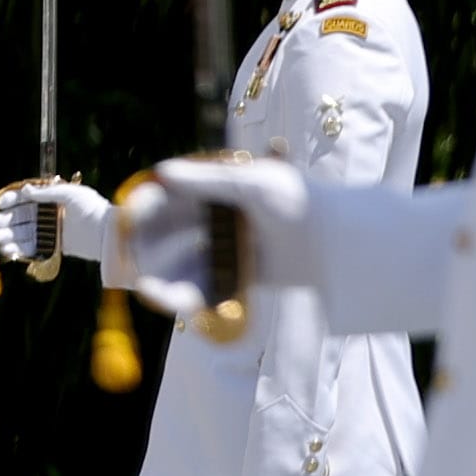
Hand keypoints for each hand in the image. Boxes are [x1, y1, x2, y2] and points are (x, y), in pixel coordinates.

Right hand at [0, 178, 110, 271]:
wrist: (107, 232)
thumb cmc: (92, 208)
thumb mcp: (71, 194)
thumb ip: (46, 193)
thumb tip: (24, 190)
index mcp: (50, 200)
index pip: (24, 199)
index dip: (11, 201)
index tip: (1, 204)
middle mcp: (47, 215)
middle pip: (19, 218)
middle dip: (5, 220)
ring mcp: (48, 232)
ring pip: (21, 234)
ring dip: (6, 236)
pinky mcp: (51, 247)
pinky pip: (30, 249)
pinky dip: (17, 250)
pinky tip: (8, 250)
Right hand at [114, 155, 317, 312]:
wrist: (346, 247)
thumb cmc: (305, 205)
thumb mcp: (258, 186)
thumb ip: (210, 181)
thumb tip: (162, 172)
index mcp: (222, 188)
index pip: (172, 196)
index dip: (146, 208)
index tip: (129, 220)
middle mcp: (221, 217)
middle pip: (169, 235)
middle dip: (148, 251)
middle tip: (133, 265)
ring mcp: (229, 248)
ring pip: (184, 265)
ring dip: (166, 279)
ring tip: (155, 294)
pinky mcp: (240, 275)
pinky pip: (206, 287)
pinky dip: (189, 295)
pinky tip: (178, 304)